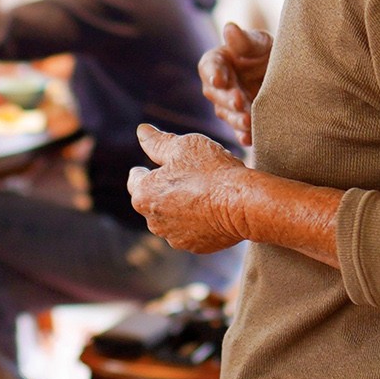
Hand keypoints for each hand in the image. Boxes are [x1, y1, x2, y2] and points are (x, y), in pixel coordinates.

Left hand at [127, 124, 248, 252]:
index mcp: (144, 194)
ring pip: (173, 218)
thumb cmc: (211, 171)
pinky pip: (193, 231)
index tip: (160, 166)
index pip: (136, 179)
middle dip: (167, 189)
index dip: (147, 169)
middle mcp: (153, 221)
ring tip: (205, 191)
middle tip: (188, 175)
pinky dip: (199, 221)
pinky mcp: (196, 247)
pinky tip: (215, 208)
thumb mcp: (183, 145)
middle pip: (154, 200)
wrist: (243, 204)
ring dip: (182, 206)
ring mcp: (175, 237)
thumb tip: (141, 130)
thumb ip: (157, 141)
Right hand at [198, 22, 271, 146]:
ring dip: (236, 119)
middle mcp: (219, 85)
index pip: (209, 67)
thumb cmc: (266, 51)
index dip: (213, 73)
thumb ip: (245, 40)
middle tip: (238, 102)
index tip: (219, 79)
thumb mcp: (260, 42)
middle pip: (216, 94)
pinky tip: (249, 139)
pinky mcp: (242, 121)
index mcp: (217, 61)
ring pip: (227, 114)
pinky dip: (243, 135)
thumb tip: (229, 28)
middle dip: (227, 99)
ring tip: (247, 122)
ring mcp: (229, 105)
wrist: (288, 72)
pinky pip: (239, 130)